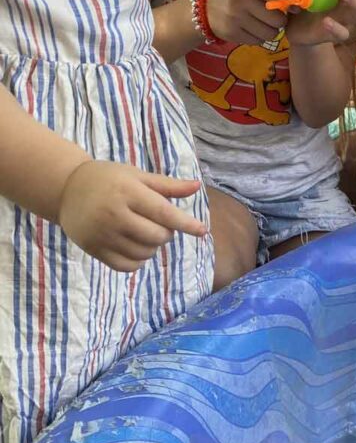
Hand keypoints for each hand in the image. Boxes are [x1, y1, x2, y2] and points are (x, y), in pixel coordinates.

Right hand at [58, 161, 207, 272]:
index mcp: (128, 192)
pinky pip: (127, 266)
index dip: (186, 223)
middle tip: (158, 223)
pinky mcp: (94, 249)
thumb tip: (196, 186)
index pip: (163, 212)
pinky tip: (135, 247)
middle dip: (166, 233)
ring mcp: (103, 234)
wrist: (67, 189)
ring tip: (144, 233)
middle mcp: (114, 214)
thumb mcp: (137, 176)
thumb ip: (167, 186)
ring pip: (144, 253)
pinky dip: (138, 261)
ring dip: (152, 247)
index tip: (202, 231)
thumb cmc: (109, 180)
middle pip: (157, 236)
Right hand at [205, 0, 287, 46]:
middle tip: (276, 18)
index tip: (294, 8)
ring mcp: (235, 18)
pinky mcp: (232, 33)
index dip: (288, 3)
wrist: (207, 7)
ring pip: (270, 34)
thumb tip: (297, 5)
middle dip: (280, 21)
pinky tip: (253, 29)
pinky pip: (258, 41)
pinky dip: (260, 37)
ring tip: (264, 24)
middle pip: (277, 19)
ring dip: (271, 31)